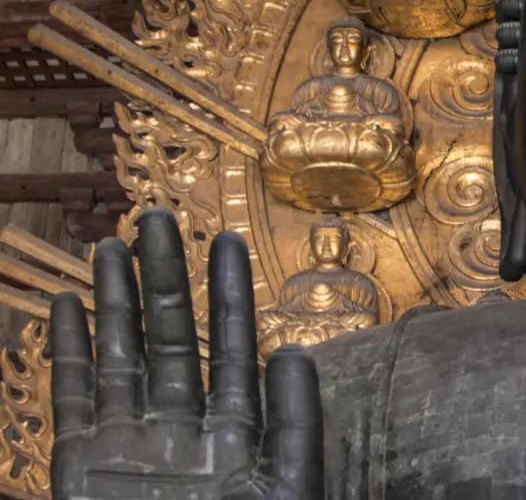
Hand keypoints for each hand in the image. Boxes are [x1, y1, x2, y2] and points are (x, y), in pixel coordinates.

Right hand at [49, 207, 323, 498]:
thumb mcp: (288, 486)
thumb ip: (294, 422)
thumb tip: (289, 350)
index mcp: (238, 431)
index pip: (233, 343)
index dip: (228, 291)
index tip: (223, 239)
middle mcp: (182, 427)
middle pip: (172, 335)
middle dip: (165, 276)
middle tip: (156, 216)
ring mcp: (131, 444)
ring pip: (121, 356)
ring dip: (115, 301)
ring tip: (111, 245)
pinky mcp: (82, 467)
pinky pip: (74, 398)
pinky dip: (69, 353)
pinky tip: (68, 307)